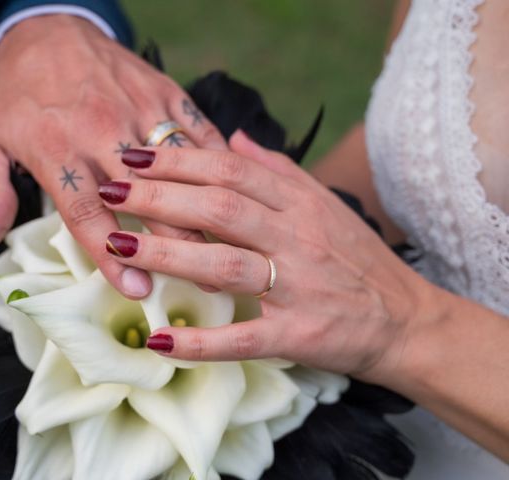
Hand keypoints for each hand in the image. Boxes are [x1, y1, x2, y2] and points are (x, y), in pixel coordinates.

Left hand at [0, 14, 226, 297]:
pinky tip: (234, 194)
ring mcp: (137, 110)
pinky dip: (218, 164)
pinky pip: (198, 131)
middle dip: (175, 242)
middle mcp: (100, 132)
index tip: (138, 291)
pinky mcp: (164, 93)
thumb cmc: (23, 97)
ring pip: (180, 169)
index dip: (113, 257)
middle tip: (200, 279)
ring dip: (205, 208)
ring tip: (227, 246)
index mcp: (57, 150)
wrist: (50, 31)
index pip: (87, 214)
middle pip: (145, 197)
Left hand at [96, 130, 439, 381]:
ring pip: (225, 264)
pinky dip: (200, 341)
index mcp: (300, 204)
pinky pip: (243, 338)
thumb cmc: (357, 260)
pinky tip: (159, 340)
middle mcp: (298, 238)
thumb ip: (276, 170)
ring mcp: (298, 287)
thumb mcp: (323, 204)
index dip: (179, 161)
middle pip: (221, 208)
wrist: (406, 320)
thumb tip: (231, 138)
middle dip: (159, 197)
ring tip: (119, 247)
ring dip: (168, 254)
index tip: (134, 156)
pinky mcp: (298, 335)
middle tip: (110, 191)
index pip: (231, 171)